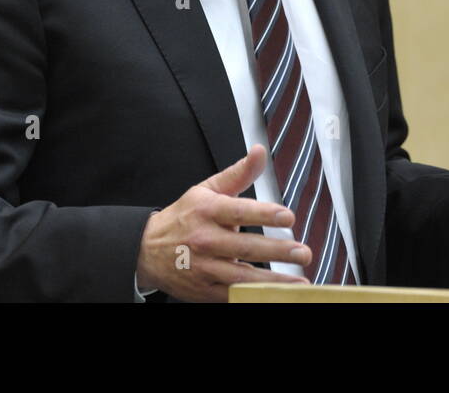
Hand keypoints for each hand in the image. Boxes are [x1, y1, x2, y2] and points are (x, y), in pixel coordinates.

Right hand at [135, 144, 312, 301]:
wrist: (146, 250)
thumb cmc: (184, 217)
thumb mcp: (207, 190)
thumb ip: (238, 173)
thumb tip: (260, 151)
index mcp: (207, 211)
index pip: (239, 211)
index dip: (264, 214)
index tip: (288, 217)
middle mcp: (204, 240)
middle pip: (244, 247)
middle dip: (277, 251)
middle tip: (302, 253)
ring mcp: (203, 268)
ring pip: (241, 277)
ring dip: (272, 281)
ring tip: (299, 283)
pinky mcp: (203, 291)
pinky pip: (231, 296)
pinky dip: (252, 297)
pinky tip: (274, 296)